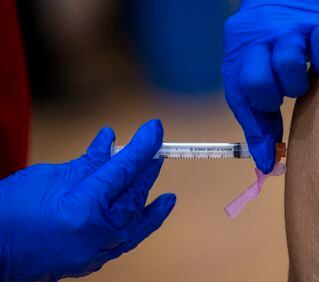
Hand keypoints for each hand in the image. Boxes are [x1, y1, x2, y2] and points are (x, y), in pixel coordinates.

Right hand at [0, 120, 174, 280]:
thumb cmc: (9, 211)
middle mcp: (99, 234)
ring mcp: (98, 251)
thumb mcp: (49, 177)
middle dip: (147, 166)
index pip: (124, 170)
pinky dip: (144, 220)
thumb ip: (88, 162)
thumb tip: (111, 141)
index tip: (155, 128)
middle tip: (155, 146)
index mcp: (86, 209)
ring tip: (160, 173)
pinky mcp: (95, 259)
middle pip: (134, 192)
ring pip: (136, 216)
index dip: (143, 145)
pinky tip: (159, 206)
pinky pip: (129, 237)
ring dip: (148, 192)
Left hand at [223, 0, 318, 172]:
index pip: (241, 101)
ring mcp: (288, 31)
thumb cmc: (267, 42)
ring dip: (298, 81)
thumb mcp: (253, 71)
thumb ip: (258, 113)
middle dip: (273, 96)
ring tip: (302, 74)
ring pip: (289, 66)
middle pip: (258, 82)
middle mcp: (258, 43)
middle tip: (283, 92)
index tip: (269, 160)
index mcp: (238, 59)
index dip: (257, 134)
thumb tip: (267, 159)